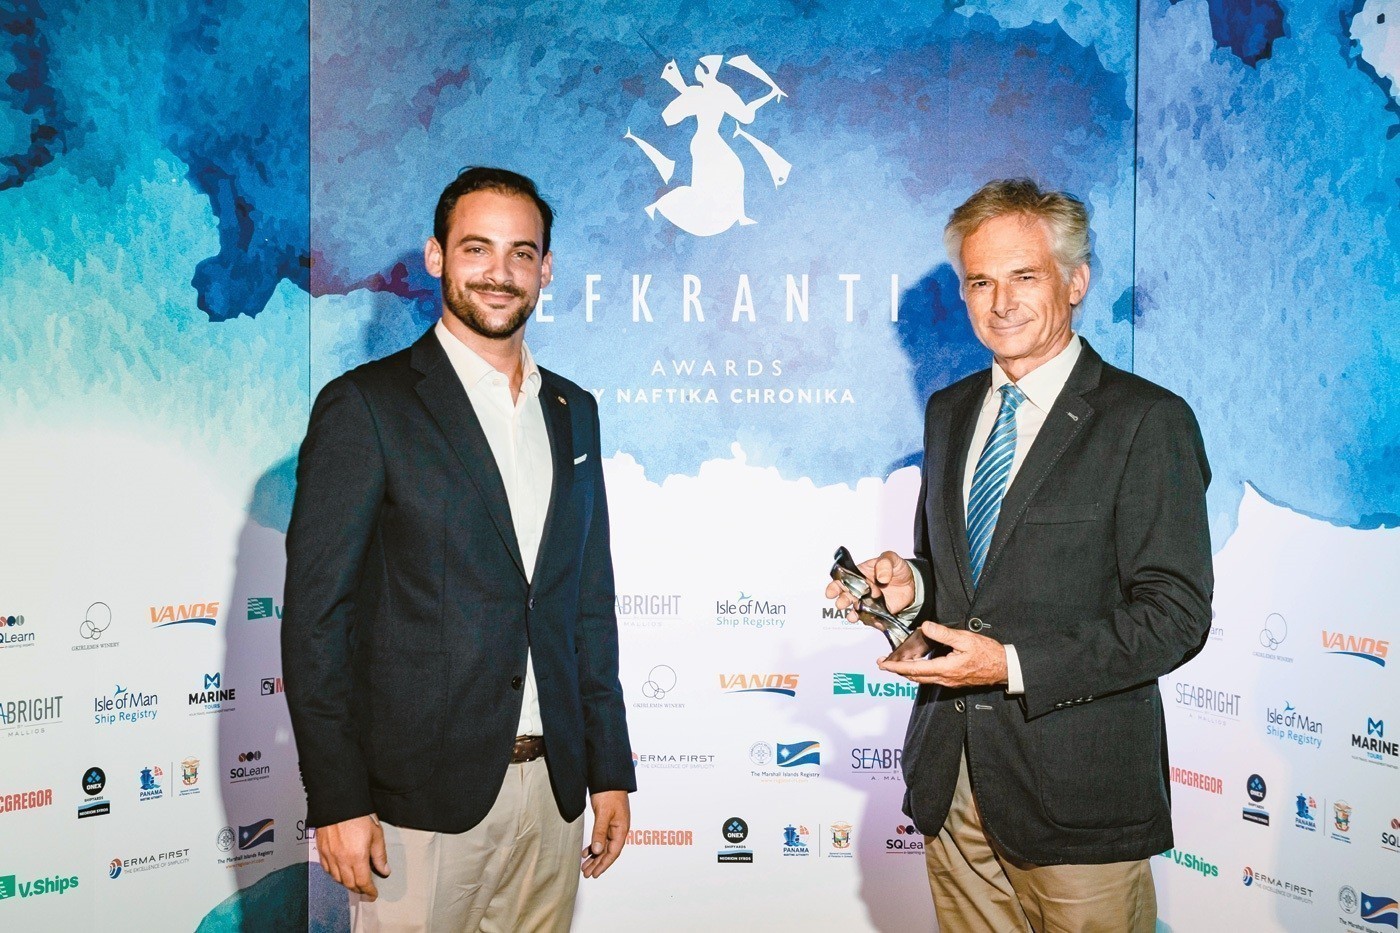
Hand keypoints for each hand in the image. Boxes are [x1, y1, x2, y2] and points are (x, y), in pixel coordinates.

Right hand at [316, 813, 388, 898]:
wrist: (338, 801)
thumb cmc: (358, 814)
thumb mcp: (376, 834)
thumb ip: (379, 855)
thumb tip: (384, 870)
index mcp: (356, 857)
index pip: (362, 882)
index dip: (368, 891)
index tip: (373, 894)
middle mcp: (341, 860)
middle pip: (349, 883)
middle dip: (358, 889)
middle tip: (365, 889)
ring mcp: (329, 856)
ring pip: (336, 878)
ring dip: (346, 883)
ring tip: (354, 881)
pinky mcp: (321, 850)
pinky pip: (326, 869)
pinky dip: (334, 874)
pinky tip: (340, 871)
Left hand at [581, 790, 629, 877]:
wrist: (609, 778)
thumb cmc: (610, 793)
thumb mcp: (604, 814)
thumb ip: (600, 832)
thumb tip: (598, 850)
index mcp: (621, 829)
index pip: (613, 852)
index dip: (604, 864)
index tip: (595, 874)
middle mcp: (618, 830)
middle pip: (608, 851)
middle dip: (598, 863)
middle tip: (587, 873)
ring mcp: (613, 826)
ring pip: (604, 846)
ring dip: (595, 856)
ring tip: (585, 866)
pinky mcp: (607, 821)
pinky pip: (601, 838)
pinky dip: (593, 846)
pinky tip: (586, 852)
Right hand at [823, 550, 916, 628]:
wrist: (912, 582)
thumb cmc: (897, 568)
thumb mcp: (892, 558)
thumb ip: (885, 563)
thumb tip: (881, 577)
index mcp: (859, 574)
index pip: (842, 580)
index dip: (834, 586)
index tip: (831, 592)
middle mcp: (861, 589)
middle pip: (846, 596)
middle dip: (842, 601)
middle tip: (841, 604)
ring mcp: (868, 602)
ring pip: (856, 610)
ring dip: (852, 614)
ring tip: (853, 616)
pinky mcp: (878, 612)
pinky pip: (871, 618)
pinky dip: (870, 621)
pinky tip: (871, 621)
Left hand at [877, 621, 1007, 687]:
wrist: (1004, 668)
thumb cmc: (988, 653)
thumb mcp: (965, 639)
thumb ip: (943, 634)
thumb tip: (926, 627)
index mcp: (945, 669)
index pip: (914, 669)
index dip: (896, 667)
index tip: (883, 664)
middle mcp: (945, 678)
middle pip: (915, 677)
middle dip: (897, 670)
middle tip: (884, 663)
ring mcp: (949, 681)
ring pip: (922, 679)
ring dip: (908, 672)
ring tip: (896, 664)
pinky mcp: (953, 680)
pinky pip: (931, 678)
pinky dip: (919, 672)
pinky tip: (918, 664)